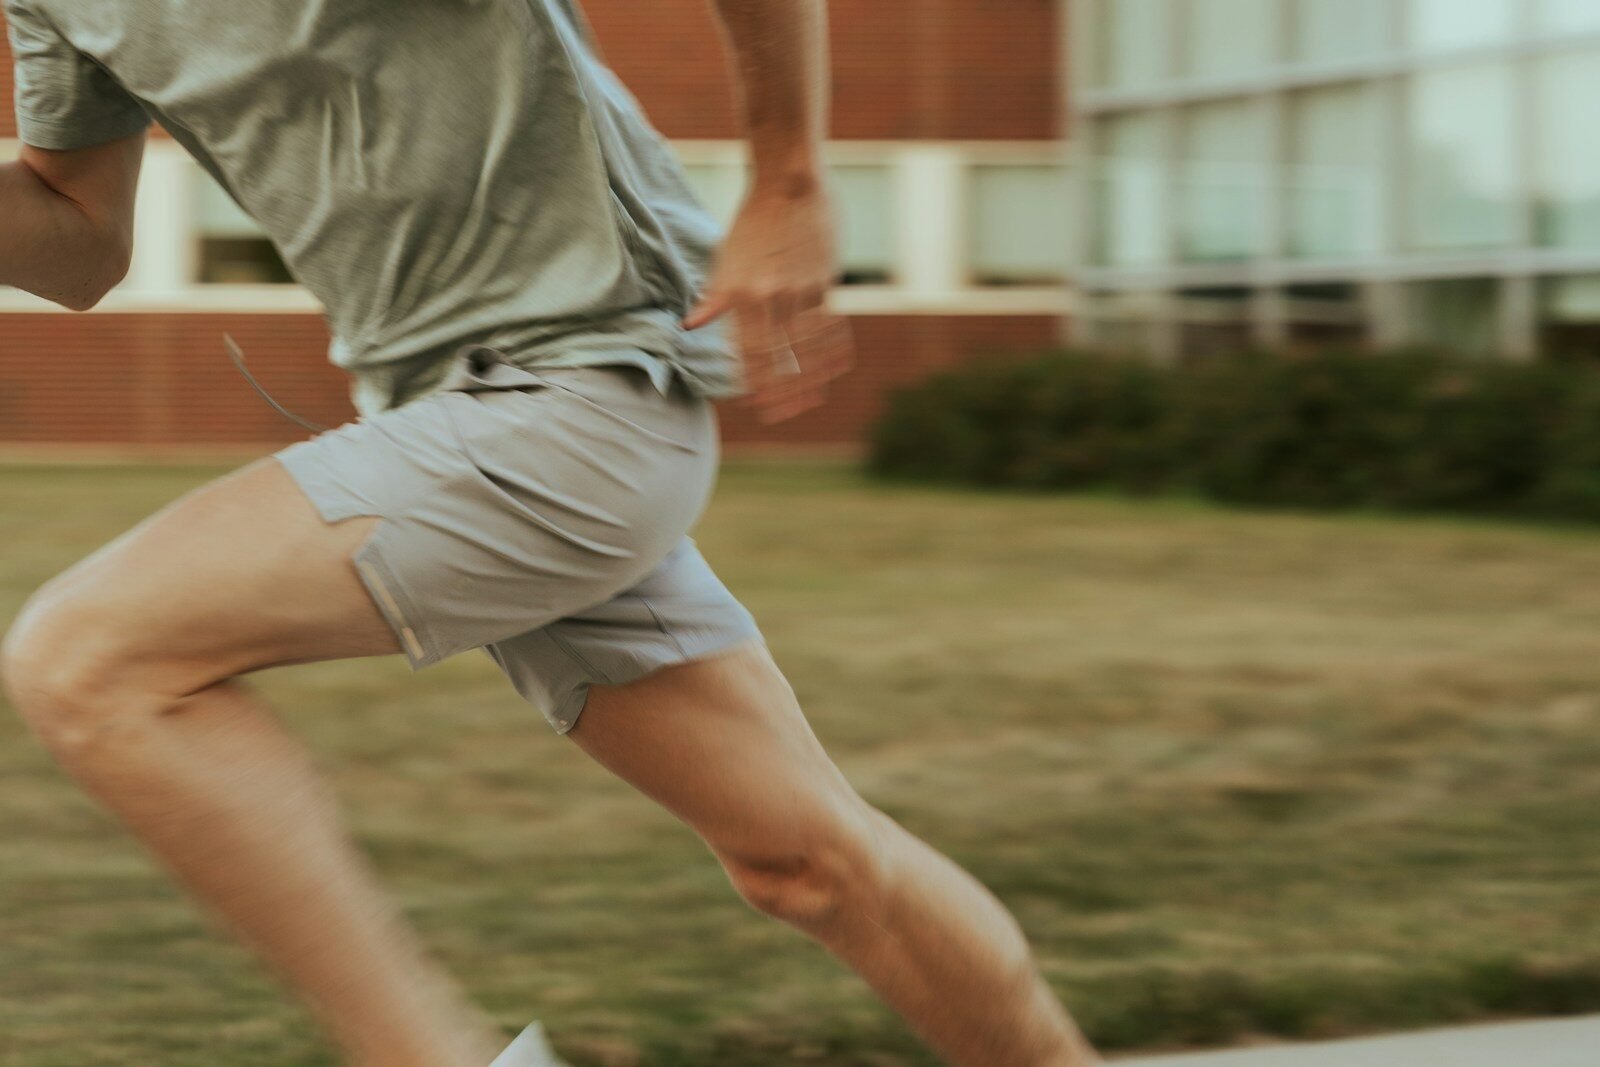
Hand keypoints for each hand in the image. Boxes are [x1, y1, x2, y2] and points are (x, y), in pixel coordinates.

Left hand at [683, 177, 854, 423]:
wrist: (788, 180)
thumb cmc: (755, 217)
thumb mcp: (727, 258)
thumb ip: (717, 296)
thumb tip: (691, 325)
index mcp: (741, 293)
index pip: (746, 351)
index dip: (752, 381)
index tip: (756, 404)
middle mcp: (769, 296)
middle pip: (776, 357)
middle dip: (782, 391)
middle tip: (786, 414)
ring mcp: (799, 290)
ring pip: (806, 347)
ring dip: (811, 377)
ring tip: (814, 398)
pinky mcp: (824, 281)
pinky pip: (829, 323)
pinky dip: (833, 347)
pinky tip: (837, 363)